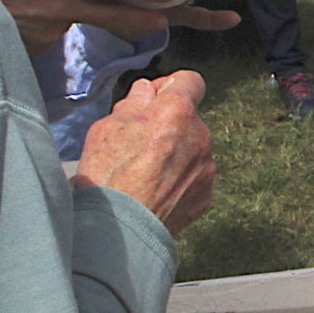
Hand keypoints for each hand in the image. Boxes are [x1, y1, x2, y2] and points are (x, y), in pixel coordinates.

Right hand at [76, 70, 215, 233]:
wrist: (119, 231)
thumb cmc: (107, 175)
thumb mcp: (107, 127)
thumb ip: (133, 104)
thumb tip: (146, 90)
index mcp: (177, 111)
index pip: (191, 81)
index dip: (170, 86)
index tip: (152, 99)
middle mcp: (201, 136)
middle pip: (188, 119)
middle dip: (168, 124)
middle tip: (138, 143)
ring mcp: (207, 167)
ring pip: (192, 149)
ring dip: (175, 153)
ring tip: (144, 173)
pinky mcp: (206, 195)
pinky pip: (194, 176)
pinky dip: (179, 179)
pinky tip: (154, 191)